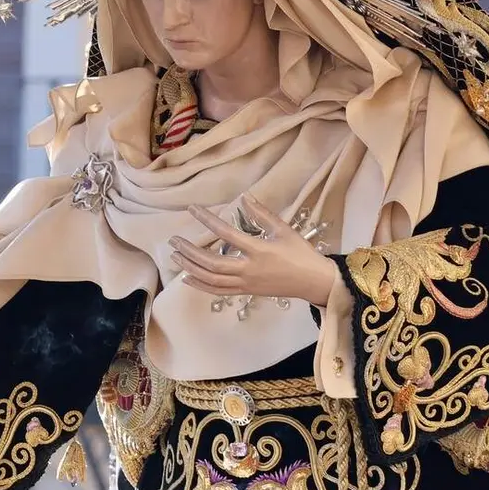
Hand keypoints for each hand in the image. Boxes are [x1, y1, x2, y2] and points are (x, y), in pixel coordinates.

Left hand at [168, 194, 337, 306]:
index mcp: (259, 250)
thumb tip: (246, 197)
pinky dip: (200, 285)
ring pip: (211, 279)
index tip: (193, 209)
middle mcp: (249, 269)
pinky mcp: (246, 291)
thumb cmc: (301, 254)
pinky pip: (218, 291)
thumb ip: (263, 214)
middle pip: (211, 262)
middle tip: (174, 240)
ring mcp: (246, 283)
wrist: (314, 282)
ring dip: (190, 268)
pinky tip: (187, 278)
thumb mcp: (284, 230)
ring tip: (175, 256)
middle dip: (190, 251)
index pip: (227, 233)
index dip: (208, 220)